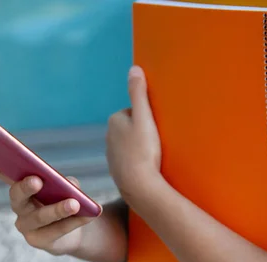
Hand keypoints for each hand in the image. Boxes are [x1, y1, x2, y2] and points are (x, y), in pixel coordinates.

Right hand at [0, 146, 94, 255]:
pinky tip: (89, 214)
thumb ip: (65, 182)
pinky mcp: (40, 242)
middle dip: (25, 187)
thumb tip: (67, 185)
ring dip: (57, 209)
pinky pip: (56, 231)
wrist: (77, 231)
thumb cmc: (66, 199)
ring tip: (74, 203)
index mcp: (20, 187)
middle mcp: (18, 207)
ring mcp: (27, 226)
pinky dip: (74, 222)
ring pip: (40, 217)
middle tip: (37, 179)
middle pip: (16, 196)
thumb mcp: (68, 186)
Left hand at [106, 65, 161, 199]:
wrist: (139, 186)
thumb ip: (139, 93)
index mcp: (114, 121)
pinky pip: (132, 160)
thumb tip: (134, 69)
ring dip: (143, 147)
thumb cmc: (143, 150)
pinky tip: (149, 168)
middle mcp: (109, 137)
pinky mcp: (118, 171)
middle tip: (157, 142)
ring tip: (154, 156)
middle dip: (144, 132)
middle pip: (134, 128)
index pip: (136, 111)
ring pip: (132, 144)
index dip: (149, 118)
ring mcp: (113, 155)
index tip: (156, 129)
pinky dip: (140, 162)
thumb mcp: (145, 117)